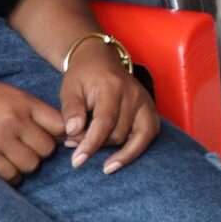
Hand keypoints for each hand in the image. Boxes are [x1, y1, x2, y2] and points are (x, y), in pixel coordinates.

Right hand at [0, 75, 66, 181]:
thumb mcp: (7, 94)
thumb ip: (31, 110)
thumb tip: (58, 130)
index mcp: (24, 102)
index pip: (59, 124)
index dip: (60, 135)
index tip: (54, 140)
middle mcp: (16, 120)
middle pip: (47, 149)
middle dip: (40, 152)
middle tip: (26, 149)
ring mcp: (0, 139)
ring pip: (31, 165)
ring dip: (25, 165)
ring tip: (12, 157)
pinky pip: (11, 175)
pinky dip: (10, 175)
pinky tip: (2, 166)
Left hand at [59, 54, 161, 172]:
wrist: (100, 60)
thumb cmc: (83, 75)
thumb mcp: (69, 89)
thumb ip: (71, 110)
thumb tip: (73, 132)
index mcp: (113, 87)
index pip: (105, 121)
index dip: (91, 144)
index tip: (77, 162)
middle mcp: (134, 95)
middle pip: (119, 133)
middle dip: (96, 145)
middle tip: (74, 144)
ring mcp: (146, 102)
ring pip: (135, 138)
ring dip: (112, 150)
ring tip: (91, 149)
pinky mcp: (151, 109)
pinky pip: (149, 135)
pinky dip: (135, 150)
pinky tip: (117, 159)